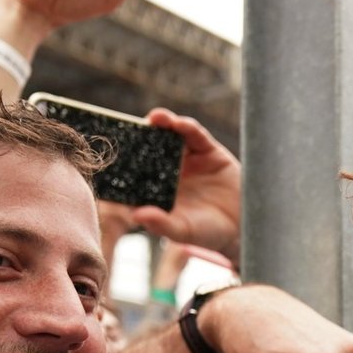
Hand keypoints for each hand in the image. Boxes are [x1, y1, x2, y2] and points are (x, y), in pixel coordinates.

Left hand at [130, 109, 240, 260]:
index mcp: (155, 189)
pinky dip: (186, 127)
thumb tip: (137, 215)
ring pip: (168, 136)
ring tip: (155, 119)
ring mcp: (186, 158)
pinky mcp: (207, 149)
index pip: (132, 172)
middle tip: (127, 126)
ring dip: (160, 125)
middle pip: (147, 147)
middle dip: (138, 136)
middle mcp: (167, 170)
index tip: (109, 156)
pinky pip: (194, 134)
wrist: (244, 226)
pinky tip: (179, 123)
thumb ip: (161, 224)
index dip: (120, 163)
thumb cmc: (208, 233)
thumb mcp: (183, 231)